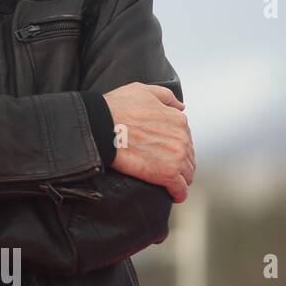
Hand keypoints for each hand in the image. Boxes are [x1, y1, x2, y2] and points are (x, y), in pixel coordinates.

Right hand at [102, 81, 195, 202]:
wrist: (98, 127)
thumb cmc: (114, 108)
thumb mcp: (141, 90)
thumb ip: (166, 97)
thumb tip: (180, 106)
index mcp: (177, 119)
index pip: (185, 137)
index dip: (175, 145)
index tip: (164, 150)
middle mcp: (182, 138)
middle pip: (188, 157)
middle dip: (179, 162)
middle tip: (163, 166)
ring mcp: (176, 157)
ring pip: (187, 173)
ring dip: (179, 178)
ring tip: (168, 182)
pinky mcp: (167, 174)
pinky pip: (180, 189)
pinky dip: (178, 193)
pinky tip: (173, 195)